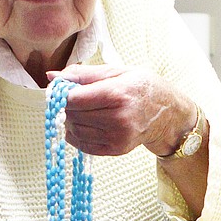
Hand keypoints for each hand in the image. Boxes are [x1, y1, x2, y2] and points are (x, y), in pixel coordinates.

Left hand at [47, 64, 196, 156]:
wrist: (169, 113)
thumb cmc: (142, 87)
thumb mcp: (117, 71)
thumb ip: (82, 74)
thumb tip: (51, 77)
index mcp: (117, 94)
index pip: (74, 99)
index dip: (62, 94)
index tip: (62, 90)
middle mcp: (118, 118)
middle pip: (72, 116)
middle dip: (66, 107)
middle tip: (72, 99)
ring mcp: (118, 137)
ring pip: (75, 131)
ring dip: (70, 121)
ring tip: (81, 110)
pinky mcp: (117, 149)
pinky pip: (83, 146)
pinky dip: (76, 135)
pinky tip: (83, 124)